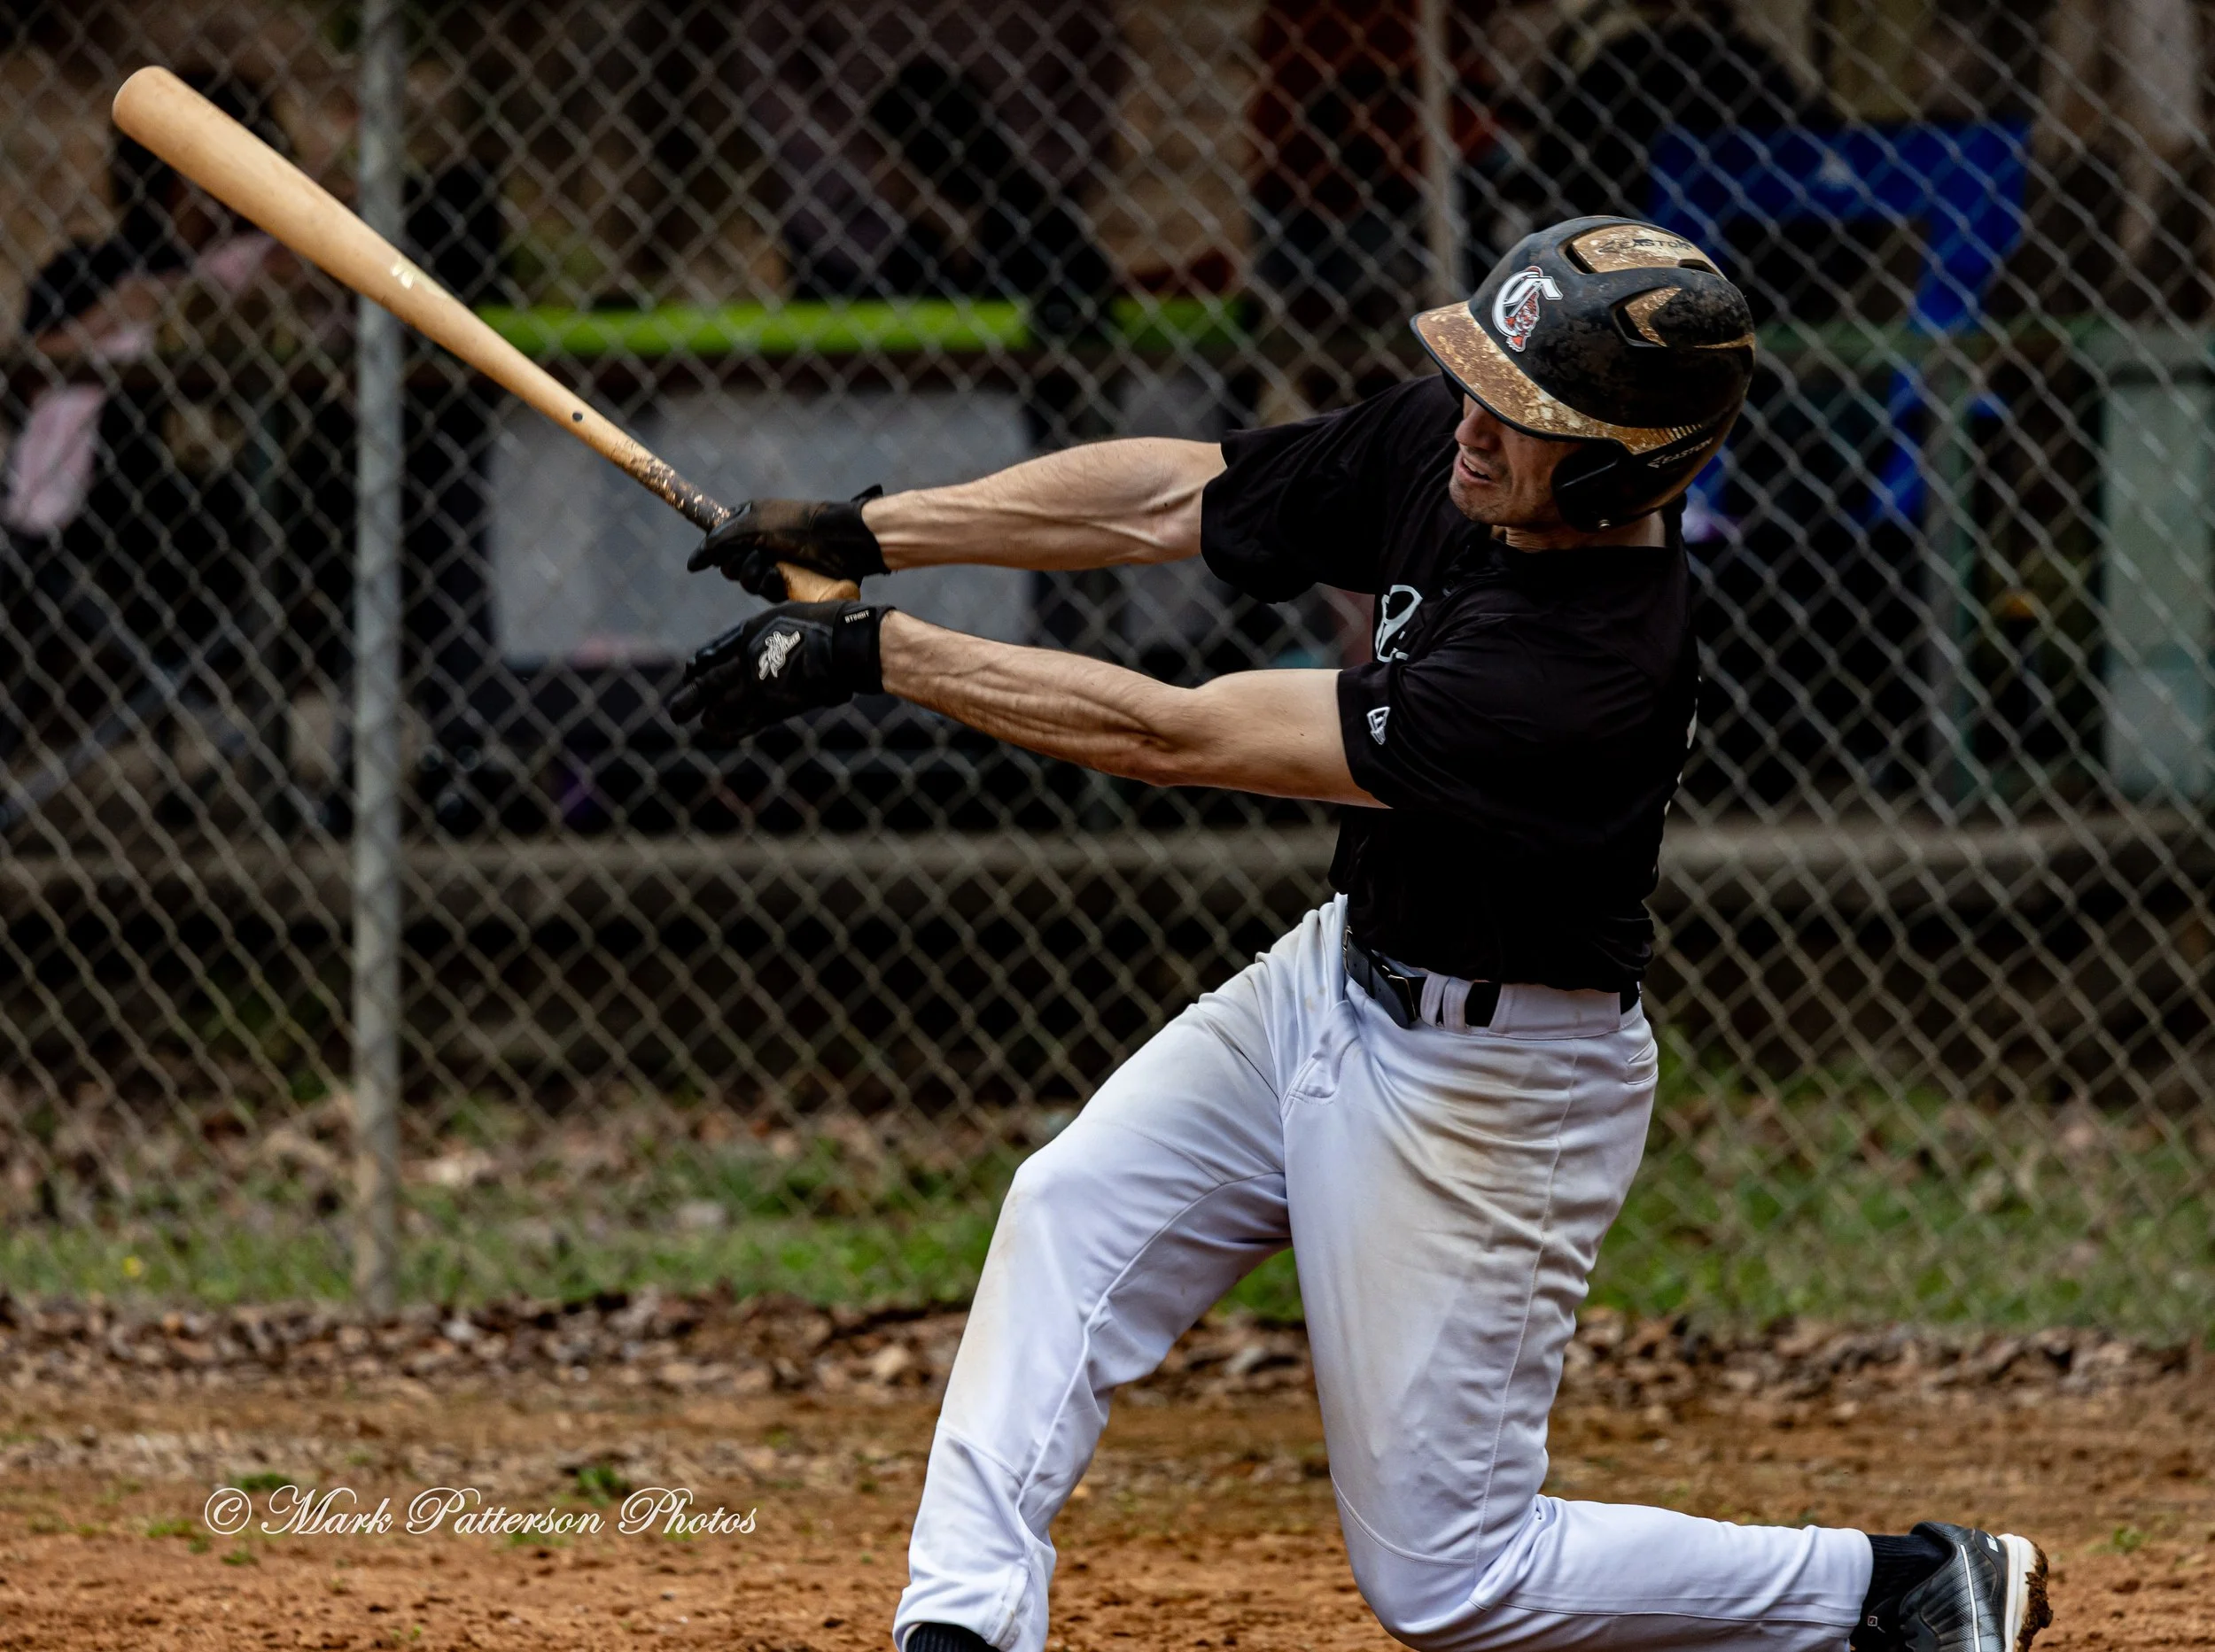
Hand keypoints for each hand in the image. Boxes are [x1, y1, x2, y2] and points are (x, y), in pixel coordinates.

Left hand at [667, 601, 893, 739]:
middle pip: (708, 684)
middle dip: (689, 699)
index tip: (691, 672)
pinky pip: (746, 722)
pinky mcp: (777, 707)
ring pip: (722, 708)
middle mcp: (745, 663)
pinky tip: (721, 732)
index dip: (698, 666)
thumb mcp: (782, 617)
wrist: (843, 645)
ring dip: (709, 717)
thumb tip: (748, 649)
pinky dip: (731, 728)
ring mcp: (759, 687)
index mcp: (746, 636)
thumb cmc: (821, 624)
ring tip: (702, 724)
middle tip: (676, 712)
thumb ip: (762, 634)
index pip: (710, 655)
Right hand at [687, 486, 888, 599]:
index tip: (703, 563)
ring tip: (772, 567)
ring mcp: (773, 563)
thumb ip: (718, 541)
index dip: (712, 552)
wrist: (838, 542)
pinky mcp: (787, 584)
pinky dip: (769, 587)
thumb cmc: (795, 525)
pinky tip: (780, 580)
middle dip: (738, 564)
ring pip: (745, 581)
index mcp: (747, 520)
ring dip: (754, 576)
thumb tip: (693, 564)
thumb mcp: (751, 524)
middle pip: (729, 565)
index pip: (717, 540)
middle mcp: (758, 542)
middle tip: (756, 556)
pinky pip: (764, 593)